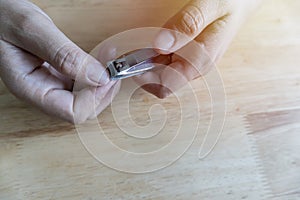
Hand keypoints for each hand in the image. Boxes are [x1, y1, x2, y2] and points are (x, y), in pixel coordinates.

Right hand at [0, 0, 119, 123]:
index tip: (108, 76)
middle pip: (82, 109)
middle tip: (112, 67)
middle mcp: (42, 91)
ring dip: (102, 82)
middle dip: (102, 91)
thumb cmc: (1, 17)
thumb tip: (98, 77)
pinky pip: (83, 83)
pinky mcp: (57, 75)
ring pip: (85, 98)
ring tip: (108, 58)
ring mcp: (50, 84)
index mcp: (30, 88)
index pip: (72, 112)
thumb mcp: (32, 30)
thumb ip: (64, 55)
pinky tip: (100, 59)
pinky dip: (96, 73)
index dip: (94, 97)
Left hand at [134, 0, 261, 97]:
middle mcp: (195, 67)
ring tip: (140, 48)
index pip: (165, 86)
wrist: (243, 1)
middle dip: (143, 71)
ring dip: (147, 64)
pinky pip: (166, 64)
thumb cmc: (232, 2)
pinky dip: (154, 57)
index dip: (145, 76)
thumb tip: (160, 46)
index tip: (133, 59)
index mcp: (200, 61)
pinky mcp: (188, 56)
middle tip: (133, 52)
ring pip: (161, 75)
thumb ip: (187, 25)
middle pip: (160, 83)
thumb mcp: (211, 6)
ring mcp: (191, 62)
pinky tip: (154, 44)